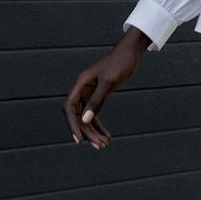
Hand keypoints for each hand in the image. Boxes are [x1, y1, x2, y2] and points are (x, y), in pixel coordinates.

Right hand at [62, 28, 150, 150]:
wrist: (131, 53)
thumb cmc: (120, 63)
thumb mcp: (109, 82)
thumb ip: (97, 101)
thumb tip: (84, 120)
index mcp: (81, 83)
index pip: (69, 108)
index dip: (72, 124)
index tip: (79, 139)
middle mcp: (82, 88)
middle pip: (78, 115)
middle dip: (87, 132)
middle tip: (100, 146)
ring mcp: (89, 92)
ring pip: (86, 116)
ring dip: (94, 131)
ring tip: (104, 144)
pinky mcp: (97, 94)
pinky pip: (94, 113)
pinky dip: (99, 125)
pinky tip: (106, 135)